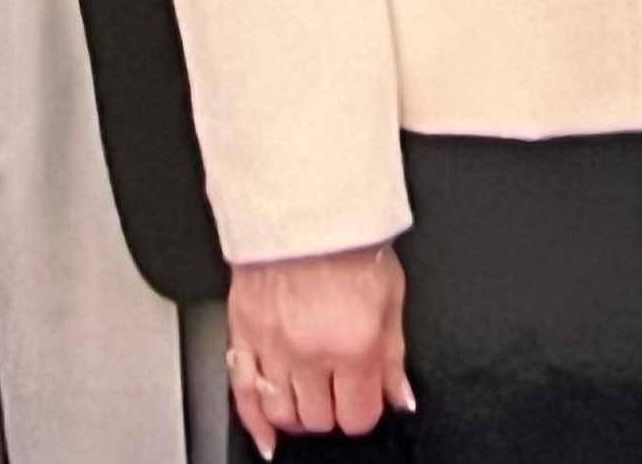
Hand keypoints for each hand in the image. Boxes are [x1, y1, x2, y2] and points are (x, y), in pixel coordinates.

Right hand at [226, 243, 411, 458]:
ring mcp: (272, 346)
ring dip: (299, 415)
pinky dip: (254, 422)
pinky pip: (242, 393)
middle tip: (338, 391)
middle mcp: (310, 353)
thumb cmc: (348, 242)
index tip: (365, 399)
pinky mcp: (243, 333)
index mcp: (353, 345)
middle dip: (332, 410)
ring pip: (283, 412)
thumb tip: (400, 397)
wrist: (302, 204)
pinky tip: (267, 436)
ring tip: (308, 400)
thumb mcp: (391, 297)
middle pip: (320, 419)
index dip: (364, 411)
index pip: (358, 415)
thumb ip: (394, 357)